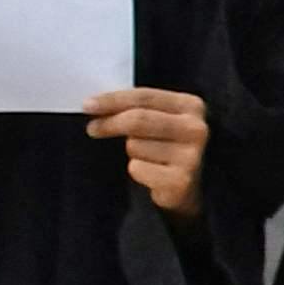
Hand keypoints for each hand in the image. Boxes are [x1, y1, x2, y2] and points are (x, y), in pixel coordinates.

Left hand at [87, 85, 207, 222]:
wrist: (192, 188)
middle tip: (93, 128)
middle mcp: (196, 129)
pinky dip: (137, 172)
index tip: (87, 105)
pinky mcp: (180, 181)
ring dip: (132, 153)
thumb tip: (96, 104)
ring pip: (135, 146)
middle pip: (138, 120)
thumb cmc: (168, 147)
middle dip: (110, 123)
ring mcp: (191, 156)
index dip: (112, 100)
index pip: (144, 97)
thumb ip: (138, 108)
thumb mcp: (161, 119)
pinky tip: (152, 175)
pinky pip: (138, 168)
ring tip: (148, 159)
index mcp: (192, 106)